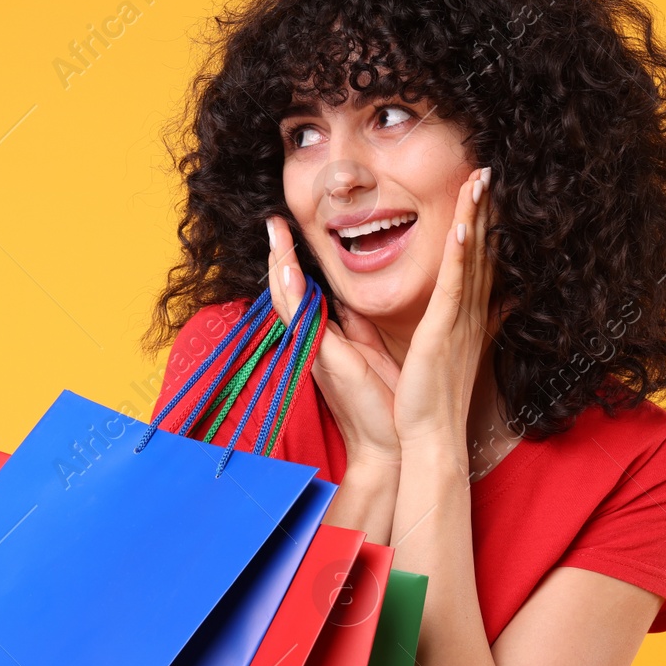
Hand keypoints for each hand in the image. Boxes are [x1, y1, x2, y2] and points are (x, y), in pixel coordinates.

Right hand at [266, 216, 401, 465]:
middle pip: (288, 290)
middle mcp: (314, 341)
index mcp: (327, 337)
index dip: (294, 261)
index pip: (304, 290)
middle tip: (273, 221)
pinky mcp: (323, 359)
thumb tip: (349, 299)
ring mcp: (314, 349)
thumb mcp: (371, 352)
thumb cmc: (382, 404)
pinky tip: (288, 272)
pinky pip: (302, 322)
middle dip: (279, 255)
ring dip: (280, 265)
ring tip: (274, 232)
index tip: (289, 230)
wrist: (392, 444)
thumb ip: (356, 325)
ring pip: (288, 300)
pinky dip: (292, 295)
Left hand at [394, 166, 502, 461]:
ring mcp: (459, 323)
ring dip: (478, 219)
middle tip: (488, 172)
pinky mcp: (444, 333)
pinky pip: (456, 288)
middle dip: (486, 211)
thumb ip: (433, 325)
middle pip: (482, 252)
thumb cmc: (423, 404)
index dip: (481, 226)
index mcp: (461, 320)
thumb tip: (433, 307)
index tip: (481, 193)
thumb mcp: (430, 354)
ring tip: (481, 180)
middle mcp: (468, 317)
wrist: (427, 441)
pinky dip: (464, 257)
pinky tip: (467, 228)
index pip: (475, 263)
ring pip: (473, 260)